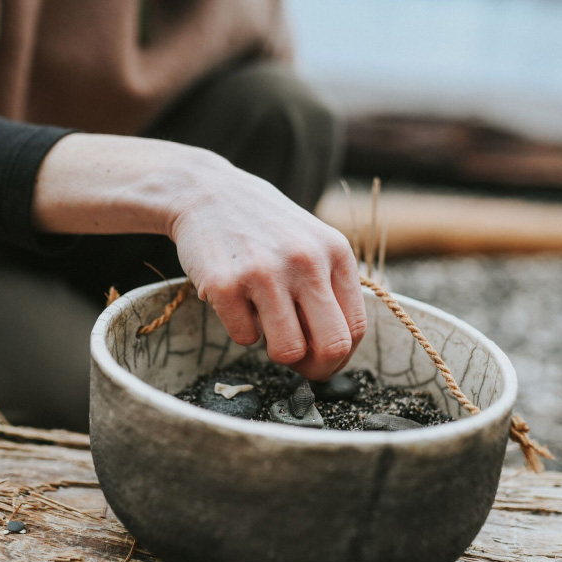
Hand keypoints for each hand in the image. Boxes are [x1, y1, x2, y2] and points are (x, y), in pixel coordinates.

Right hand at [169, 151, 365, 379]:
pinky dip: (239, 326)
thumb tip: (334, 351)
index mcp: (335, 252)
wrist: (206, 193)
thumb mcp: (311, 243)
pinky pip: (244, 338)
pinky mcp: (225, 284)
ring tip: (263, 320)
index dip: (339, 356)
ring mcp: (264, 273)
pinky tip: (235, 297)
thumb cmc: (264, 226)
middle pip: (331, 347)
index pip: (355, 328)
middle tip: (297, 363)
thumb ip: (329, 288)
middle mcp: (306, 261)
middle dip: (315, 367)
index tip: (321, 359)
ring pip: (287, 351)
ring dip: (274, 348)